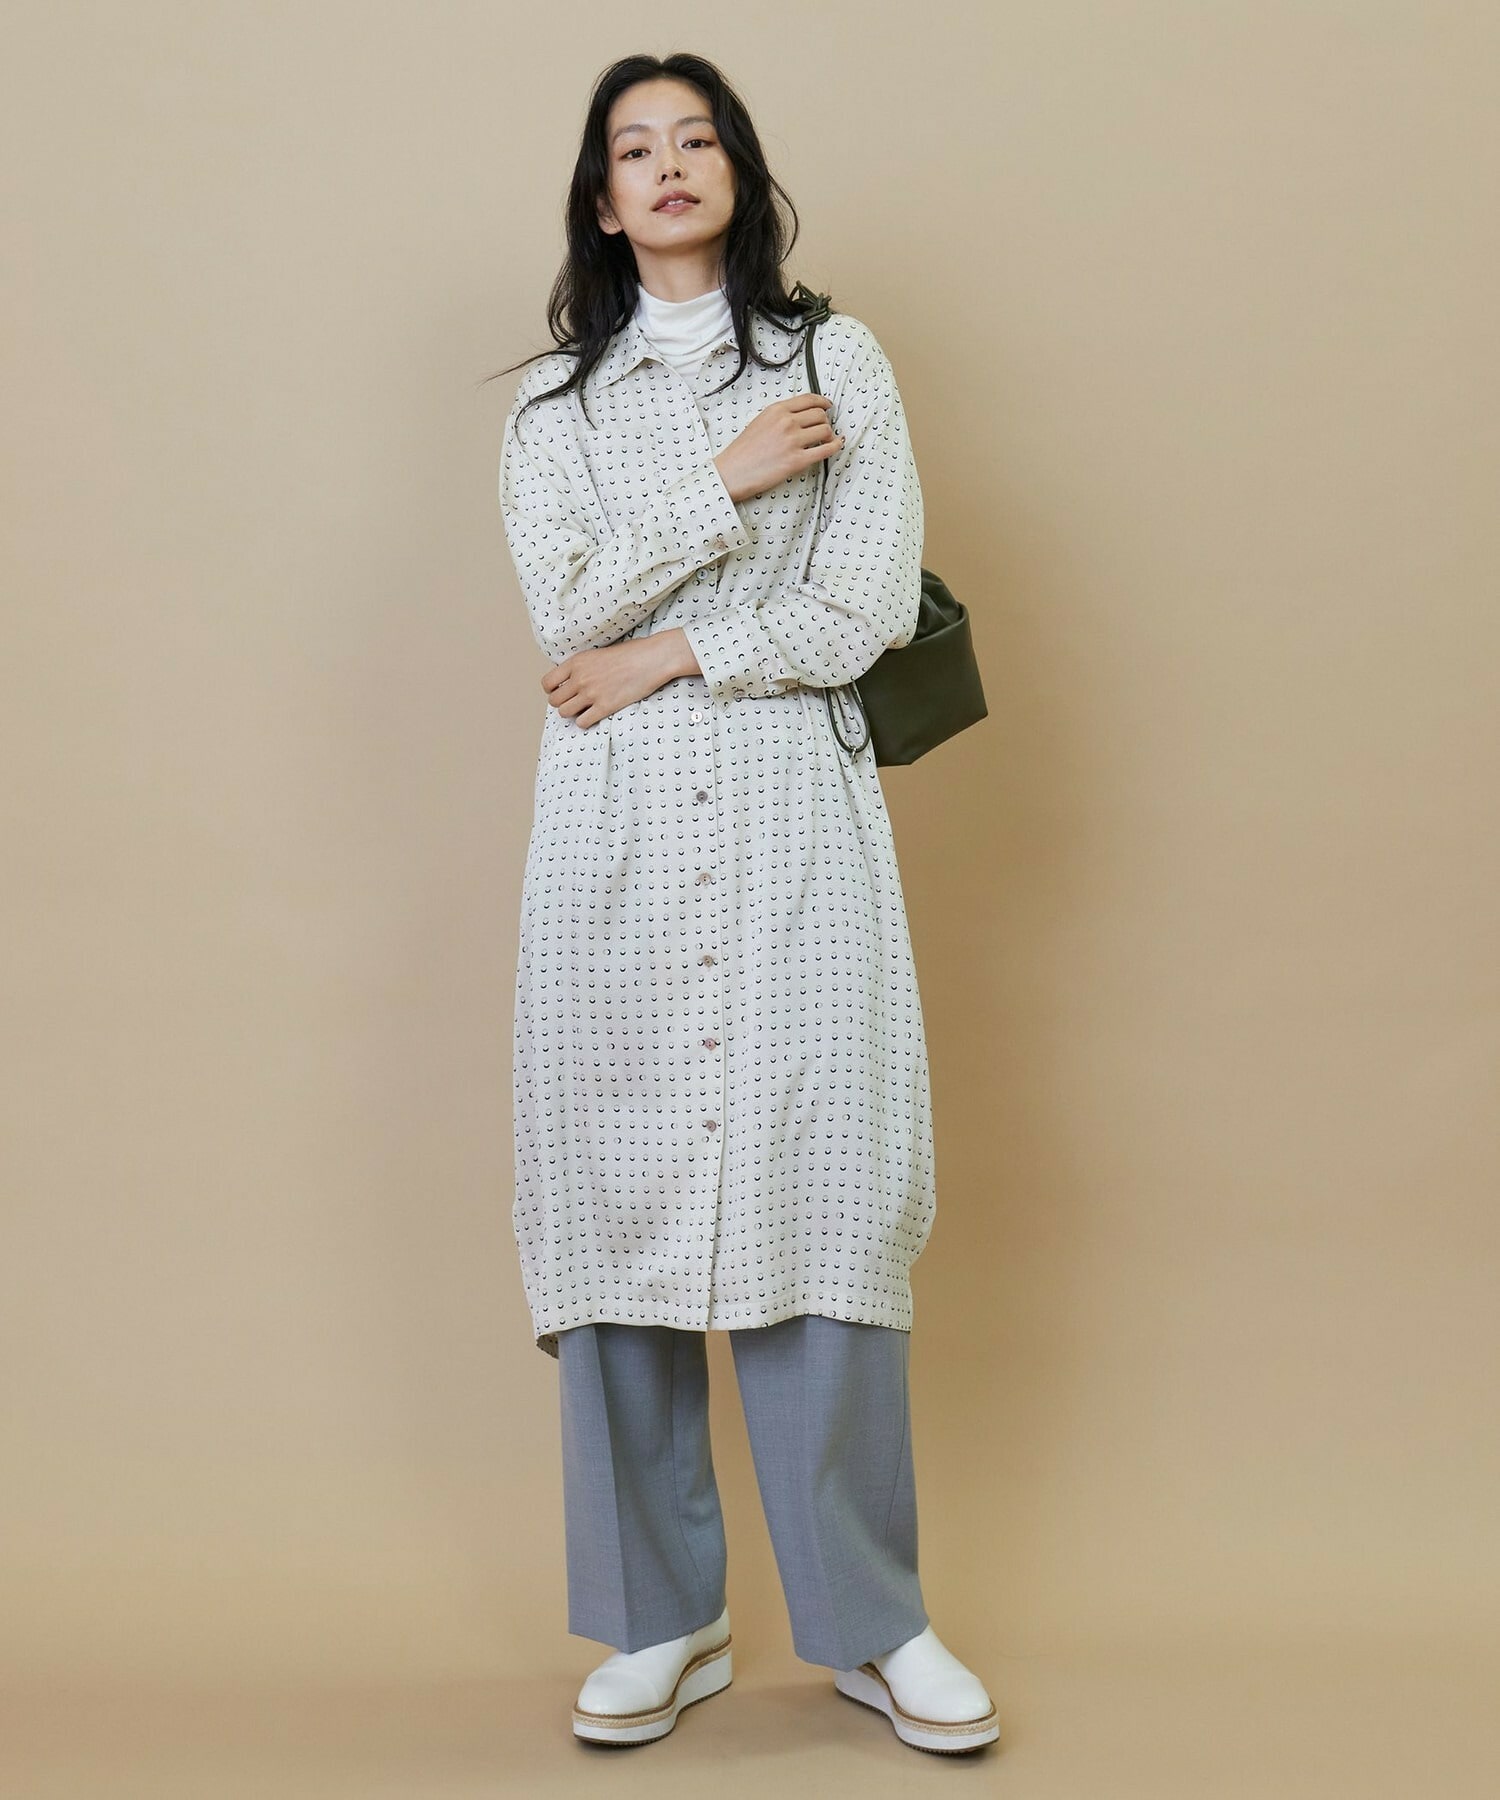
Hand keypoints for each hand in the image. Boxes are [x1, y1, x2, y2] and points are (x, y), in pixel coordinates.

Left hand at [541, 632, 688, 727]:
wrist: (652, 658)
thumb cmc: (630, 654)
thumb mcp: (598, 654)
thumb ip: (581, 667)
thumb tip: (570, 681)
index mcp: (576, 662)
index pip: (547, 683)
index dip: (552, 690)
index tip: (561, 692)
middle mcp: (580, 678)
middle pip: (554, 701)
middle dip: (562, 703)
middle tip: (574, 702)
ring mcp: (592, 693)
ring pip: (565, 713)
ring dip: (573, 713)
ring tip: (585, 709)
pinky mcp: (605, 707)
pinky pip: (582, 722)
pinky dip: (586, 722)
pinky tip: (595, 715)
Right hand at [714, 394, 843, 503]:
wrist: (732, 472)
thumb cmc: (743, 451)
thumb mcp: (760, 421)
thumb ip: (780, 416)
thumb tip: (801, 416)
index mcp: (776, 410)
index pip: (808, 400)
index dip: (822, 402)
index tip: (827, 406)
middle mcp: (786, 422)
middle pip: (819, 415)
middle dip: (825, 421)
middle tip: (823, 428)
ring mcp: (793, 441)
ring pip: (825, 430)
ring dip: (829, 434)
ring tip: (826, 440)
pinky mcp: (797, 461)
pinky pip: (825, 450)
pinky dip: (835, 446)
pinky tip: (837, 445)